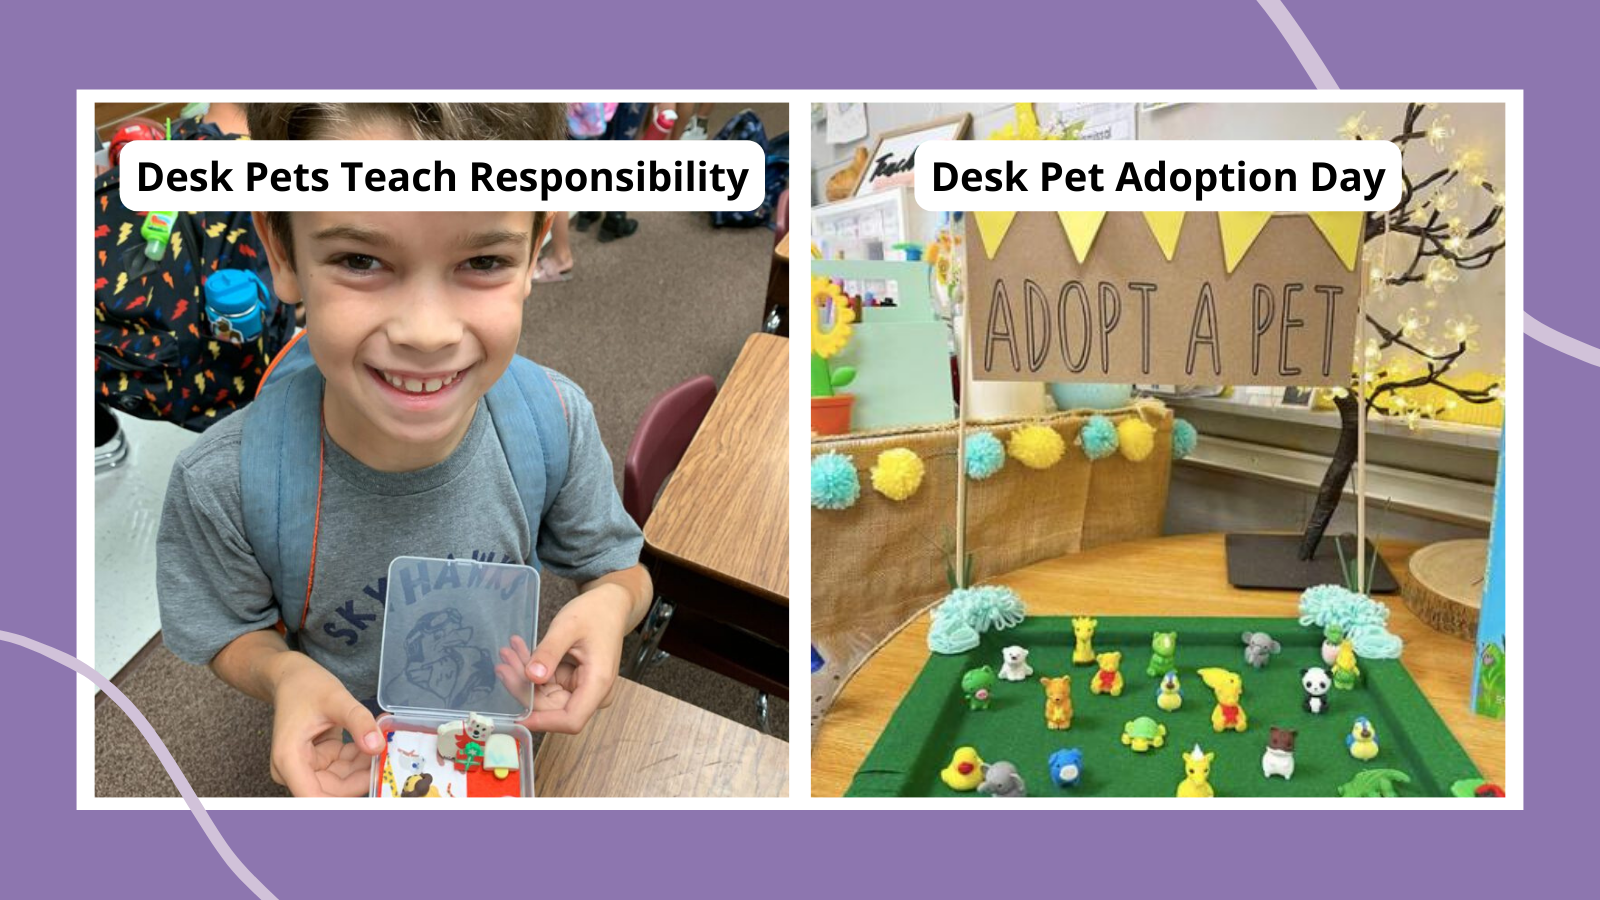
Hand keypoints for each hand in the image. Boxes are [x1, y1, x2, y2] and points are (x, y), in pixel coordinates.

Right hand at [267, 654, 383, 796]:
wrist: (292, 676)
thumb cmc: (306, 685)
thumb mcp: (337, 699)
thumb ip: (358, 722)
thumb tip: (377, 747)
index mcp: (289, 759)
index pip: (314, 798)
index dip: (344, 801)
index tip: (374, 789)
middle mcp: (294, 769)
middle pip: (333, 792)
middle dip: (362, 780)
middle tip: (390, 763)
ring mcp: (306, 767)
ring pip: (342, 782)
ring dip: (365, 769)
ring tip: (385, 748)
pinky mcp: (319, 761)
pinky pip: (344, 769)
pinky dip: (361, 760)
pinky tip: (373, 742)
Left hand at [504, 584, 630, 733]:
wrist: (609, 606)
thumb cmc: (595, 613)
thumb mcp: (568, 627)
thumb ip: (549, 652)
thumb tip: (532, 677)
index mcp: (598, 683)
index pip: (571, 720)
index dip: (543, 722)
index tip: (516, 717)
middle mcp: (592, 693)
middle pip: (551, 708)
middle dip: (524, 689)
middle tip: (504, 664)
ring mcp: (582, 689)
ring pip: (545, 697)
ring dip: (523, 677)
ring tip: (508, 652)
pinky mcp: (572, 683)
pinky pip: (547, 685)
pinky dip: (532, 670)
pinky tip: (519, 652)